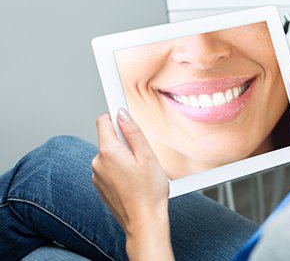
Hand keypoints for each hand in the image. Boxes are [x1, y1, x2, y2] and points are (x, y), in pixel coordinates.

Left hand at [93, 109, 173, 260]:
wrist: (144, 221)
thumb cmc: (149, 192)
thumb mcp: (147, 155)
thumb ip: (133, 132)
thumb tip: (122, 114)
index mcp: (108, 151)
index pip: (103, 121)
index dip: (116, 115)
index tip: (122, 111)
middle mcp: (97, 162)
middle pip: (109, 139)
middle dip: (124, 141)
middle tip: (142, 154)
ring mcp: (97, 176)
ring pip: (110, 155)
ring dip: (123, 158)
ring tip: (140, 172)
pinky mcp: (101, 187)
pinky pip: (110, 169)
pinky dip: (120, 171)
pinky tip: (134, 182)